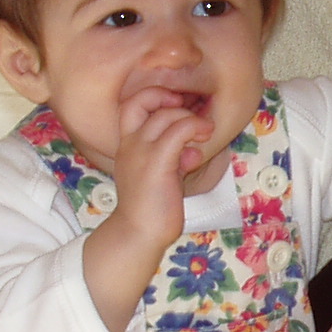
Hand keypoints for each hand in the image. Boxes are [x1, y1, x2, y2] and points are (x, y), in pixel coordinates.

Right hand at [107, 89, 214, 250]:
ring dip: (191, 119)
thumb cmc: (152, 210)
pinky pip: (179, 131)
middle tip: (194, 119)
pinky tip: (202, 142)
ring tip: (205, 132)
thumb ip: (173, 159)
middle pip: (145, 100)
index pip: (131, 105)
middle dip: (174, 101)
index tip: (176, 106)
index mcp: (127, 146)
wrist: (139, 234)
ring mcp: (141, 152)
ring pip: (166, 115)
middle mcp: (130, 145)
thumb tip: (192, 151)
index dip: (153, 96)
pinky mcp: (157, 163)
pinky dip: (195, 129)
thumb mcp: (160, 176)